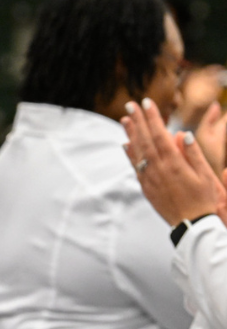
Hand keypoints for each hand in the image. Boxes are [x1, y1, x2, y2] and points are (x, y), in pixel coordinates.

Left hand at [123, 99, 225, 224]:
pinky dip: (130, 154)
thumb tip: (183, 133)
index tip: (147, 103)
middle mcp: (158, 169)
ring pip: (137, 152)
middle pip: (145, 140)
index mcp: (174, 164)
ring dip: (131, 134)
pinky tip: (126, 144)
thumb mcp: (204, 176)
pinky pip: (136, 167)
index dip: (152, 118)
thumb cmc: (203, 199)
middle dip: (138, 121)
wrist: (191, 225)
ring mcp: (150, 179)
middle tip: (130, 104)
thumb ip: (193, 154)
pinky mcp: (146, 188)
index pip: (160, 135)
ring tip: (125, 119)